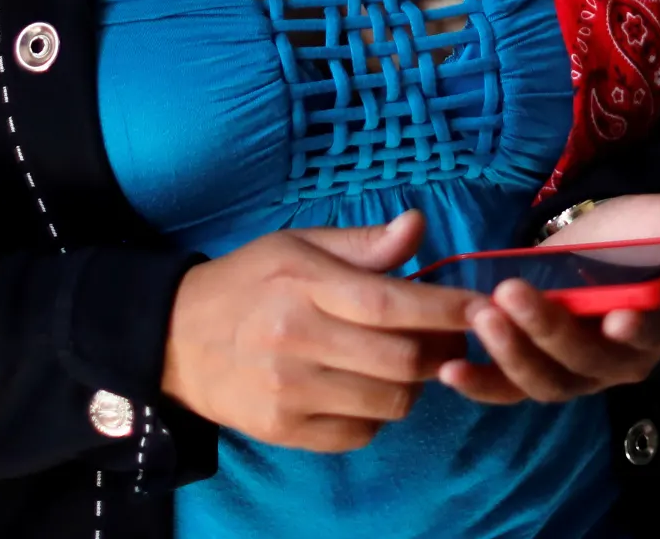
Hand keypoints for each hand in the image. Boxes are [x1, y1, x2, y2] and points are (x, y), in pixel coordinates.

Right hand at [161, 208, 480, 451]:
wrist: (176, 339)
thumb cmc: (248, 283)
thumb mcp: (297, 246)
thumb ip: (362, 244)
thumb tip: (418, 225)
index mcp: (302, 284)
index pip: (389, 302)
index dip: (445, 308)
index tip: (483, 306)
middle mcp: (295, 339)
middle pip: (401, 360)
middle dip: (437, 351)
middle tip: (442, 338)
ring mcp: (288, 391)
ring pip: (390, 403)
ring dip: (410, 385)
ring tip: (398, 363)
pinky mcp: (284, 430)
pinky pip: (361, 434)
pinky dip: (376, 416)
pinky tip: (361, 390)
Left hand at [439, 190, 659, 405]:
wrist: (596, 239)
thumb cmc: (638, 234)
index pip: (651, 336)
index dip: (635, 330)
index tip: (618, 316)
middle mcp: (619, 361)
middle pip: (587, 363)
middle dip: (549, 333)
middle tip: (512, 296)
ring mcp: (574, 369)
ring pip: (545, 380)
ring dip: (510, 354)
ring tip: (481, 315)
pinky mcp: (532, 365)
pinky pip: (508, 388)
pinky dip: (481, 383)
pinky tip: (451, 367)